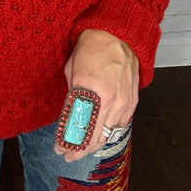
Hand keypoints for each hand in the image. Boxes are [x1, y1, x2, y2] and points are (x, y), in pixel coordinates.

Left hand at [54, 29, 138, 161]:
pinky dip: (109, 131)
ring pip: (108, 135)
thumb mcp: (72, 70)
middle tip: (69, 154)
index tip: (59, 149)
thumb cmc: (92, 48)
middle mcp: (108, 99)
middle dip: (80, 150)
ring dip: (94, 144)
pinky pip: (120, 125)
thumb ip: (72, 96)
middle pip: (94, 137)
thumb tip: (68, 118)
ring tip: (83, 147)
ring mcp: (122, 101)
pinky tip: (100, 132)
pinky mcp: (132, 101)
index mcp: (89, 88)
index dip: (67, 142)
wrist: (116, 35)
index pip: (77, 127)